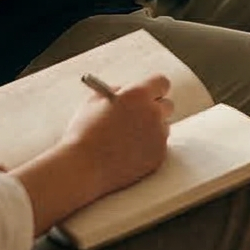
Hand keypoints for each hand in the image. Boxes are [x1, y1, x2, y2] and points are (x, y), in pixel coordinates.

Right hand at [59, 74, 172, 191]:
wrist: (82, 167)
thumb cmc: (84, 133)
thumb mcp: (94, 101)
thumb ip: (116, 91)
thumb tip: (126, 90)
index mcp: (138, 94)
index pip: (161, 82)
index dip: (154, 88)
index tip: (149, 93)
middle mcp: (153, 112)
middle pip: (167, 105)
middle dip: (155, 109)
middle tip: (144, 114)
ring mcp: (158, 135)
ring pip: (163, 127)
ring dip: (152, 130)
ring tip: (130, 138)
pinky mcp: (158, 155)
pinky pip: (158, 147)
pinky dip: (147, 149)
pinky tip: (130, 154)